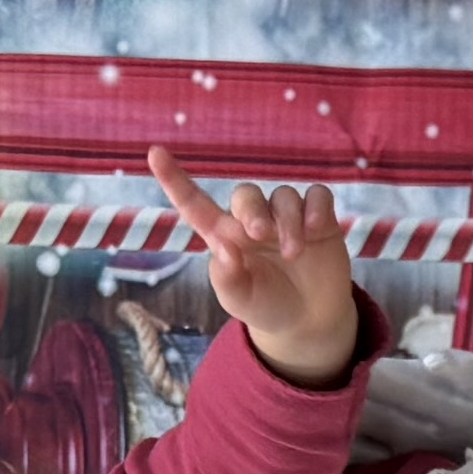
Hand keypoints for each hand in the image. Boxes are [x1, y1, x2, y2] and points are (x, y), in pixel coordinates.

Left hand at [148, 145, 365, 386]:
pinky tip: (315, 228)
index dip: (174, 180)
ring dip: (288, 221)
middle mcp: (253, 220)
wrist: (308, 320)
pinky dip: (317, 207)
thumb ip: (226, 278)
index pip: (195, 203)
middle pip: (247, 194)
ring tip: (294, 253)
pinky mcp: (319, 218)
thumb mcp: (239, 301)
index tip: (153, 154)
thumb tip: (224, 247)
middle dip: (253, 210)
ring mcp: (285, 217)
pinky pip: (317, 195)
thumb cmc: (265, 305)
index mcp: (225, 236)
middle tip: (260, 234)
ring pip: (284, 196)